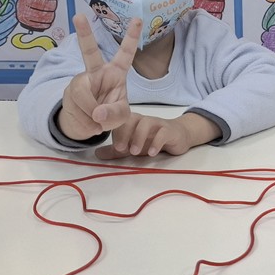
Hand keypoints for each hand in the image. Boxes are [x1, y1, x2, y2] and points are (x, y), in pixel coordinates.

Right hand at [58, 14, 141, 140]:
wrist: (86, 127)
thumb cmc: (108, 115)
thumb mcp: (121, 117)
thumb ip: (115, 114)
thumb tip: (97, 113)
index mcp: (116, 73)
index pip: (125, 53)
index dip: (132, 37)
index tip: (138, 19)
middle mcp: (96, 72)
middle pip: (89, 51)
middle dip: (84, 34)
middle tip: (78, 16)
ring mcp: (80, 81)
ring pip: (83, 94)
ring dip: (91, 113)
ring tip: (96, 122)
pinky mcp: (69, 93)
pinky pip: (77, 108)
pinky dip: (85, 122)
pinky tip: (87, 123)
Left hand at [95, 112, 220, 159]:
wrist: (178, 136)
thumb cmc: (153, 140)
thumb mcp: (132, 146)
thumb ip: (116, 150)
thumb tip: (97, 154)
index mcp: (133, 122)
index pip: (121, 122)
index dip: (116, 132)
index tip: (115, 147)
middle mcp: (144, 120)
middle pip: (132, 120)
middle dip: (125, 134)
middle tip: (122, 149)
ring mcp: (157, 123)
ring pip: (147, 123)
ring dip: (139, 137)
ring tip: (135, 152)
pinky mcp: (170, 130)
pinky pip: (163, 132)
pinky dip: (157, 142)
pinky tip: (152, 153)